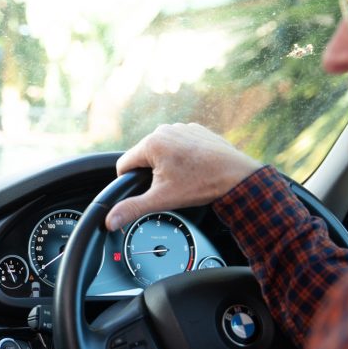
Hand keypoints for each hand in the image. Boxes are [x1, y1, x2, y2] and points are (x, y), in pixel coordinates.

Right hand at [105, 123, 262, 231]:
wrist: (237, 176)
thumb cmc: (202, 185)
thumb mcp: (162, 199)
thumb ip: (132, 208)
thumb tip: (110, 220)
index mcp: (151, 143)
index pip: (124, 165)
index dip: (130, 181)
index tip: (147, 190)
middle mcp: (164, 130)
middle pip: (143, 157)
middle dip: (151, 173)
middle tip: (171, 185)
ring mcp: (181, 127)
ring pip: (161, 150)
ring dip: (166, 164)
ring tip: (184, 177)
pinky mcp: (195, 130)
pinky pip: (178, 144)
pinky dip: (181, 156)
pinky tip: (194, 168)